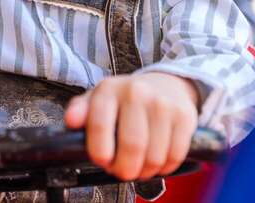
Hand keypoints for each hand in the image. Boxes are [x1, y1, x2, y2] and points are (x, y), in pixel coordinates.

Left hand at [64, 72, 199, 180]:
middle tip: (122, 171)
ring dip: (145, 171)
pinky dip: (165, 168)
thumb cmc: (125, 99)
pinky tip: (157, 161)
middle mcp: (137, 93)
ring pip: (155, 156)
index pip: (100, 125)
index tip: (103, 162)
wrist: (166, 84)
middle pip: (132, 146)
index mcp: (110, 89)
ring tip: (139, 165)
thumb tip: (70, 121)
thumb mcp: (99, 98)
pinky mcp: (184, 116)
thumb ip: (80, 110)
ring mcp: (162, 104)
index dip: (100, 152)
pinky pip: (175, 155)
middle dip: (125, 168)